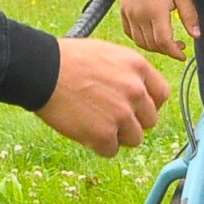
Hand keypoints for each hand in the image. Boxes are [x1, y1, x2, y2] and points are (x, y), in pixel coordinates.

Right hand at [36, 37, 168, 156]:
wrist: (42, 71)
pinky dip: (98, 145)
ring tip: (94, 123)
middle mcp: (136, 91)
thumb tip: (136, 91)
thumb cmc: (67, 59)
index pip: (162, 94)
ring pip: (134, 139)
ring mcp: (122, 114)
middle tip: (109, 117)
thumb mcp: (106, 53)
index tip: (136, 108)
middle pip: (150, 120)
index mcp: (138, 67)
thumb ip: (126, 72)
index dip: (148, 104)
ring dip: (117, 135)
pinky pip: (111, 150)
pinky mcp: (105, 134)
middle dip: (132, 122)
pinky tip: (83, 130)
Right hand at [118, 0, 199, 59]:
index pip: (164, 42)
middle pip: (152, 44)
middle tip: (178, 46)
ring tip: (165, 41)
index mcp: (156, 12)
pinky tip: (149, 34)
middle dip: (167, 50)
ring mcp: (129, 14)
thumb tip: (196, 35)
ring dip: (153, 46)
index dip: (175, 52)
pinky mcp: (123, 10)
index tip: (183, 55)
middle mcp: (140, 15)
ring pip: (140, 41)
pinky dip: (139, 39)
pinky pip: (129, 32)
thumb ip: (189, 16)